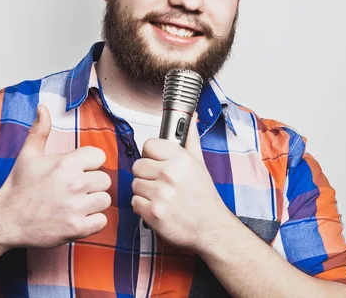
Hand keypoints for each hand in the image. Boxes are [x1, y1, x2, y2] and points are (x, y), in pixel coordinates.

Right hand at [0, 104, 111, 248]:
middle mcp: (74, 184)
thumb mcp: (28, 154)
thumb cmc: (19, 185)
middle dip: (93, 184)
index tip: (78, 170)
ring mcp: (76, 207)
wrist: (7, 220)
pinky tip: (78, 217)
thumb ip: (40, 129)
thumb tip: (43, 107)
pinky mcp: (77, 228)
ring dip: (94, 203)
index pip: (99, 156)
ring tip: (77, 203)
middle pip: (105, 179)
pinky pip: (102, 221)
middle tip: (76, 189)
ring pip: (105, 200)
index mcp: (66, 163)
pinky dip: (93, 221)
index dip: (90, 163)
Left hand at [131, 113, 229, 252]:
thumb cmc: (204, 197)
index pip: (148, 145)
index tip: (157, 163)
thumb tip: (192, 117)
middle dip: (145, 175)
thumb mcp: (200, 164)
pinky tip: (156, 207)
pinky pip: (134, 202)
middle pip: (137, 165)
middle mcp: (169, 174)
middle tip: (159, 182)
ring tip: (160, 196)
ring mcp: (161, 194)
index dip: (151, 155)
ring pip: (134, 184)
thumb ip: (190, 139)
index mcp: (180, 159)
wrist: (211, 227)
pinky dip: (142, 207)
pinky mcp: (153, 213)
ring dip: (144, 192)